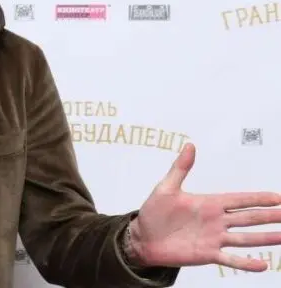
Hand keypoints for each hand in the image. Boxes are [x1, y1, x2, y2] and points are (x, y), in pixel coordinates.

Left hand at [128, 143, 280, 270]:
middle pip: (249, 218)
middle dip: (270, 216)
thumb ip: (180, 168)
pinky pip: (230, 260)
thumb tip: (190, 145)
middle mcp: (216, 221)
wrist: (142, 238)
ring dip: (265, 238)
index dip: (259, 199)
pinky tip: (262, 265)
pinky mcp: (207, 255)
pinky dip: (246, 263)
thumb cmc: (153, 213)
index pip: (240, 200)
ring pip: (246, 238)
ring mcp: (214, 238)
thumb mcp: (166, 188)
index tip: (278, 197)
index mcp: (209, 204)